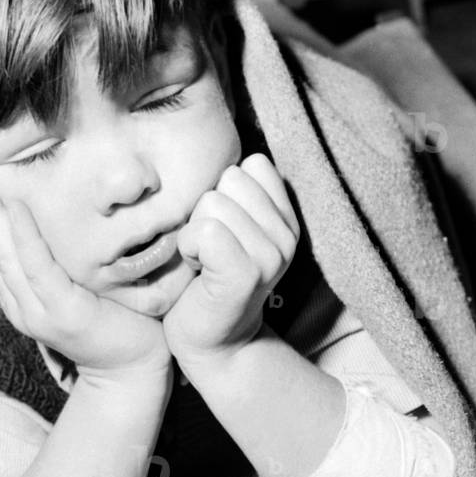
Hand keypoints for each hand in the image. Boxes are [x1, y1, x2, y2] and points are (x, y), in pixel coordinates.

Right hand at [0, 162, 169, 381]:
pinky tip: (14, 208)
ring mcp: (37, 311)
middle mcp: (18, 305)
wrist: (133, 370)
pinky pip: (38, 268)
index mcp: (16, 298)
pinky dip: (24, 237)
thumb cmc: (110, 320)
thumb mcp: (69, 286)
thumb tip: (37, 223)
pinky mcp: (63, 312)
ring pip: (3, 254)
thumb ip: (48, 262)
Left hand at [162, 154, 299, 377]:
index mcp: (285, 216)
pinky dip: (189, 248)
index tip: (220, 230)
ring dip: (193, 234)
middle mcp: (286, 233)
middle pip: (226, 181)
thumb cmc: (205, 278)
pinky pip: (205, 231)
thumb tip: (209, 136)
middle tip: (208, 251)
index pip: (249, 165)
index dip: (221, 193)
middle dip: (203, 213)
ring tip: (203, 262)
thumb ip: (232, 191)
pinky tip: (196, 270)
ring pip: (212, 205)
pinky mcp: (245, 272)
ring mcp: (270, 253)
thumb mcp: (226, 226)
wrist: (211, 341)